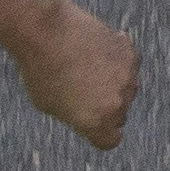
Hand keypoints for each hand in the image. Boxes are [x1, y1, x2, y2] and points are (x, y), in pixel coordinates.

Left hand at [13, 0, 140, 147]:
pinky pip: (127, 63)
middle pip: (119, 113)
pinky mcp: (130, 52)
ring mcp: (127, 78)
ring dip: (112, 80)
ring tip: (85, 63)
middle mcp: (117, 104)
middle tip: (83, 86)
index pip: (110, 139)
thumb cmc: (39, 68)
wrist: (45, 31)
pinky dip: (115, 57)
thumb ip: (77, 114)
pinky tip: (93, 48)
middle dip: (105, 104)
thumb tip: (89, 111)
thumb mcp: (50, 105)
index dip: (100, 131)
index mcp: (97, 124)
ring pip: (126, 87)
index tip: (91, 121)